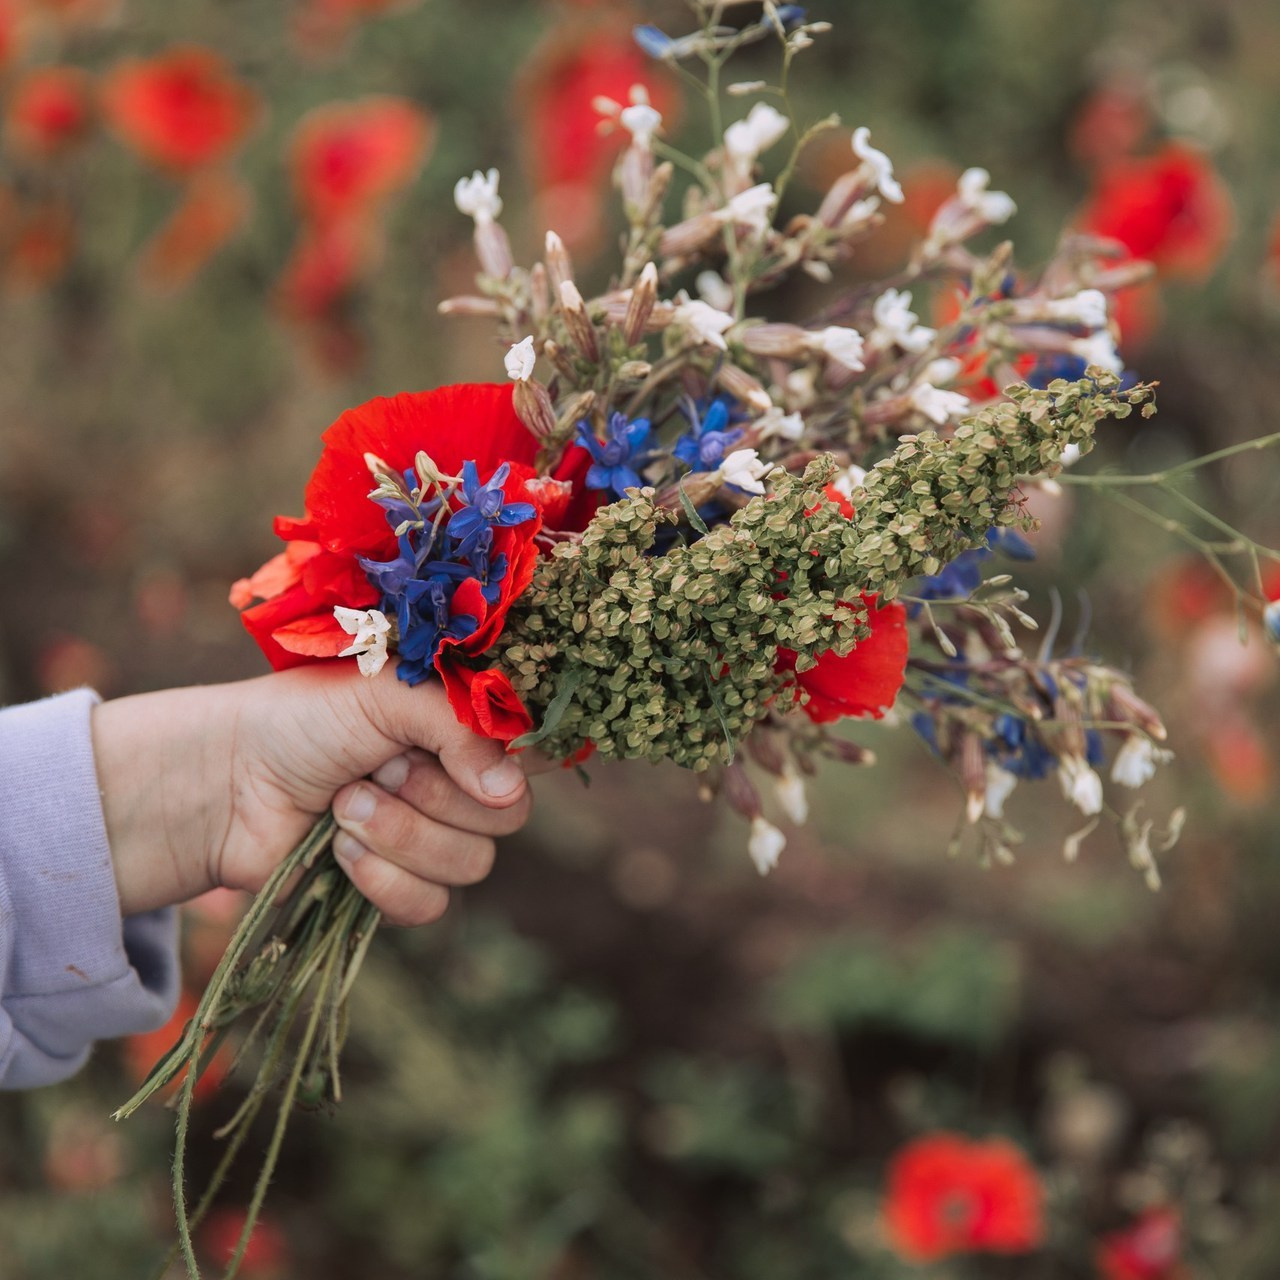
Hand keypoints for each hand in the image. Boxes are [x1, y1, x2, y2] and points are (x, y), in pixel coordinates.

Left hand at [92, 664, 531, 924]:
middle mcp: (460, 786)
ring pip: (468, 865)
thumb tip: (509, 793)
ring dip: (399, 833)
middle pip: (504, 819)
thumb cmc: (305, 719)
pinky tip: (339, 850)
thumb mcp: (387, 695)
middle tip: (376, 769)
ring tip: (343, 805)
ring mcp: (432, 841)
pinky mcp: (397, 890)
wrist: (228, 779)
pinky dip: (382, 879)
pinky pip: (429, 905)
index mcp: (466, 732)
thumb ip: (460, 730)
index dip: (501, 765)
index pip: (529, 759)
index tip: (447, 752)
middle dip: (433, 796)